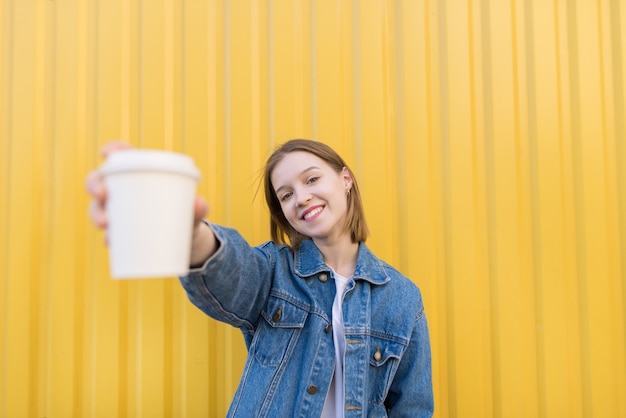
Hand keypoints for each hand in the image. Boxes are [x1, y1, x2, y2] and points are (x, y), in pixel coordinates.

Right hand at [85, 141, 210, 250]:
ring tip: (107, 225)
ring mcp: (119, 211)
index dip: (111, 150)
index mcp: (141, 173)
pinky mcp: (120, 232)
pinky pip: (108, 233)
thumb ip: (198, 207)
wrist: (187, 241)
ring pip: (98, 207)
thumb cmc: (187, 214)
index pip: (121, 154)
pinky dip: (109, 238)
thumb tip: (199, 204)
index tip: (106, 154)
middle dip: (95, 185)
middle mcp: (124, 189)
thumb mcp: (193, 211)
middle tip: (104, 196)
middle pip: (100, 180)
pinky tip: (110, 242)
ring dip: (97, 214)